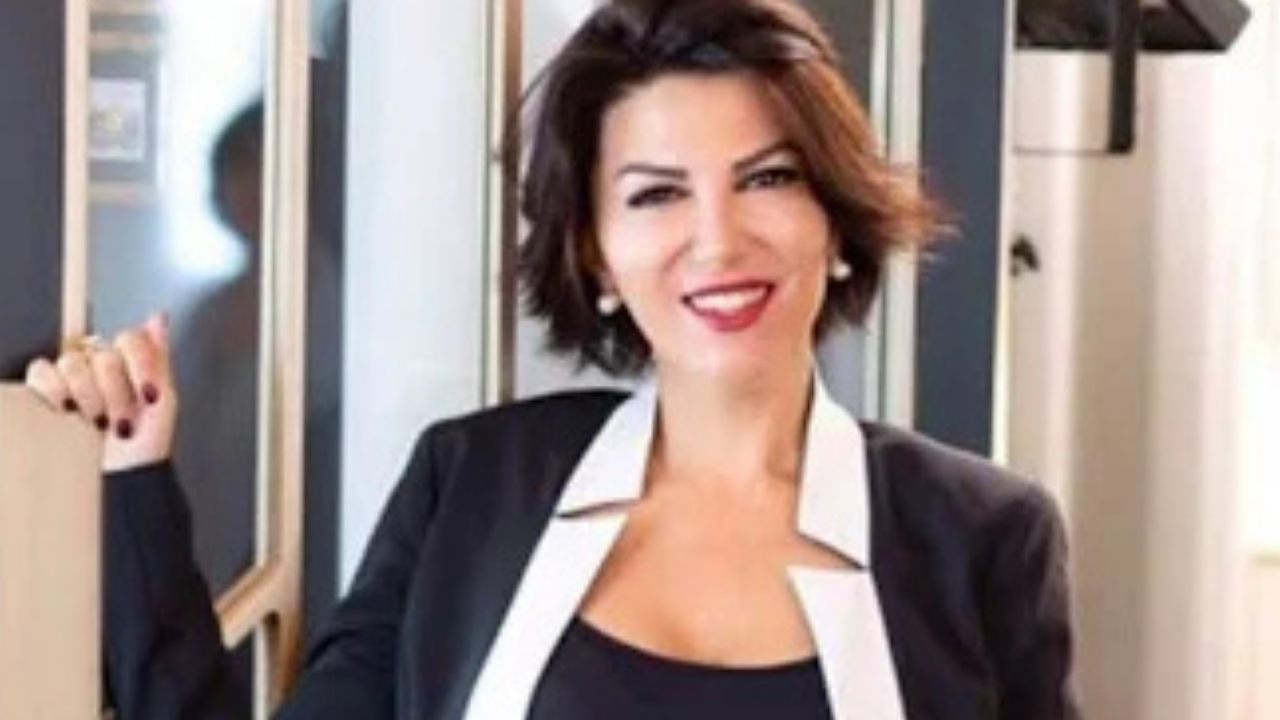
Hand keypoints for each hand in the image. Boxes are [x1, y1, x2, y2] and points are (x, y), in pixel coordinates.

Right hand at [24, 314, 178, 472]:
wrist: (122, 478)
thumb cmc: (145, 445)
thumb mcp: (163, 401)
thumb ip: (159, 357)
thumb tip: (158, 318)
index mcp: (130, 362)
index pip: (130, 339)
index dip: (141, 367)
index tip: (149, 396)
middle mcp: (100, 364)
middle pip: (103, 356)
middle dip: (118, 394)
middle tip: (123, 420)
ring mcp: (72, 376)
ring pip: (73, 363)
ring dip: (90, 399)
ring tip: (97, 423)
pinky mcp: (44, 391)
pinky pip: (41, 373)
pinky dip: (55, 391)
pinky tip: (69, 411)